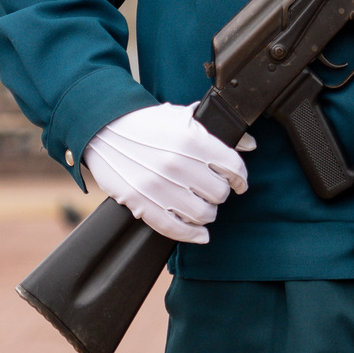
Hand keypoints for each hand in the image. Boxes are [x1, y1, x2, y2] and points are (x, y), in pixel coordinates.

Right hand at [84, 101, 248, 243]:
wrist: (104, 129)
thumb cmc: (144, 123)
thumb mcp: (181, 117)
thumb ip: (215, 131)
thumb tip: (249, 143)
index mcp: (192, 140)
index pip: (233, 167)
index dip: (240, 177)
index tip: (238, 182)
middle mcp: (179, 164)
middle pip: (220, 194)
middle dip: (219, 193)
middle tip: (212, 190)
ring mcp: (161, 187)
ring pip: (203, 215)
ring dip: (207, 214)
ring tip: (202, 206)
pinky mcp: (144, 204)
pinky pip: (176, 229)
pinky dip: (192, 235)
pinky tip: (199, 234)